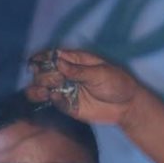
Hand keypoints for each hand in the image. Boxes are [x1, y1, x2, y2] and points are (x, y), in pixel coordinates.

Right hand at [26, 49, 141, 126]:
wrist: (127, 106)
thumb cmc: (117, 83)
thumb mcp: (101, 73)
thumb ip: (79, 70)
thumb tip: (58, 62)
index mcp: (74, 60)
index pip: (51, 56)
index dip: (41, 59)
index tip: (36, 64)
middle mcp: (65, 73)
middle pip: (42, 71)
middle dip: (42, 75)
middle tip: (55, 81)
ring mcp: (64, 89)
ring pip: (41, 87)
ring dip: (37, 88)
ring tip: (45, 92)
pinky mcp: (67, 105)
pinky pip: (52, 101)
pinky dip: (49, 99)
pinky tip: (54, 98)